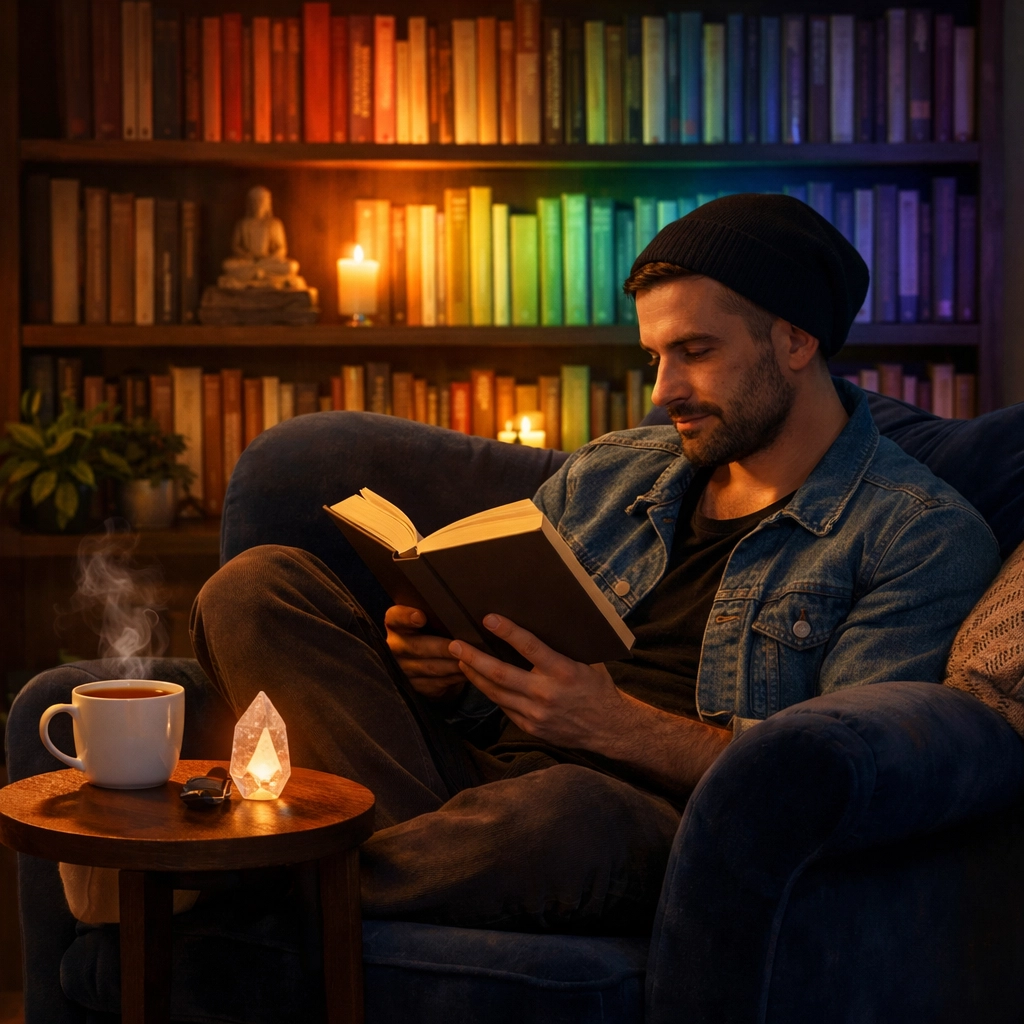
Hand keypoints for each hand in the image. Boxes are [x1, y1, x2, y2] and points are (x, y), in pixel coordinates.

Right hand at [385, 605, 466, 700]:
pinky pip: (436, 683)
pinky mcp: (415, 686)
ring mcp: (403, 669)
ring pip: (429, 667)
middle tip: (460, 645)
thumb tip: (459, 606)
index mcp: (395, 624)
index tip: (420, 617)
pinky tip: (468, 672)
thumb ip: (435, 613)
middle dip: (441, 647)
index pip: (395, 618)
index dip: (406, 617)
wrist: (422, 660)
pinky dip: (454, 678)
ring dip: (452, 665)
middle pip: (417, 647)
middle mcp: (394, 647)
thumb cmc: (429, 631)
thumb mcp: (428, 619)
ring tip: (471, 659)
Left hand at [448, 614, 625, 752]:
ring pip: (496, 693)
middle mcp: (547, 693)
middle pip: (501, 674)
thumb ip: (564, 647)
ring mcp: (536, 713)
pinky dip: (490, 693)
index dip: (507, 632)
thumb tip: (542, 620)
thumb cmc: (598, 687)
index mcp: (564, 671)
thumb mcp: (588, 661)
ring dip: (474, 675)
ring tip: (459, 660)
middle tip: (454, 644)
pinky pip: (504, 707)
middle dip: (474, 658)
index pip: (530, 648)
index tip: (488, 619)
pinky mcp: (530, 727)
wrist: (609, 728)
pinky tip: (480, 681)